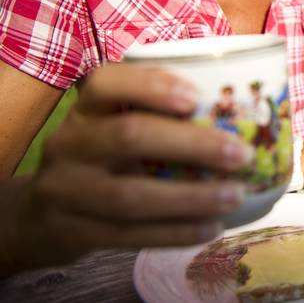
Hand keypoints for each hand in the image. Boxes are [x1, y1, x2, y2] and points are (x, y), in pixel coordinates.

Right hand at [3, 63, 253, 271]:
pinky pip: (127, 235)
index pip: (107, 82)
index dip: (151, 84)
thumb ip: (159, 117)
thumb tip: (248, 113)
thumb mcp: (113, 127)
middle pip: (129, 136)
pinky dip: (175, 232)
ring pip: (129, 195)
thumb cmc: (102, 159)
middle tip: (242, 153)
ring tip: (235, 195)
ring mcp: (65, 189)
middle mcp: (70, 142)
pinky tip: (211, 228)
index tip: (197, 96)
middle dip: (192, 144)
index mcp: (86, 109)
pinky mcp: (71, 231)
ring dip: (190, 197)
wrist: (40, 215)